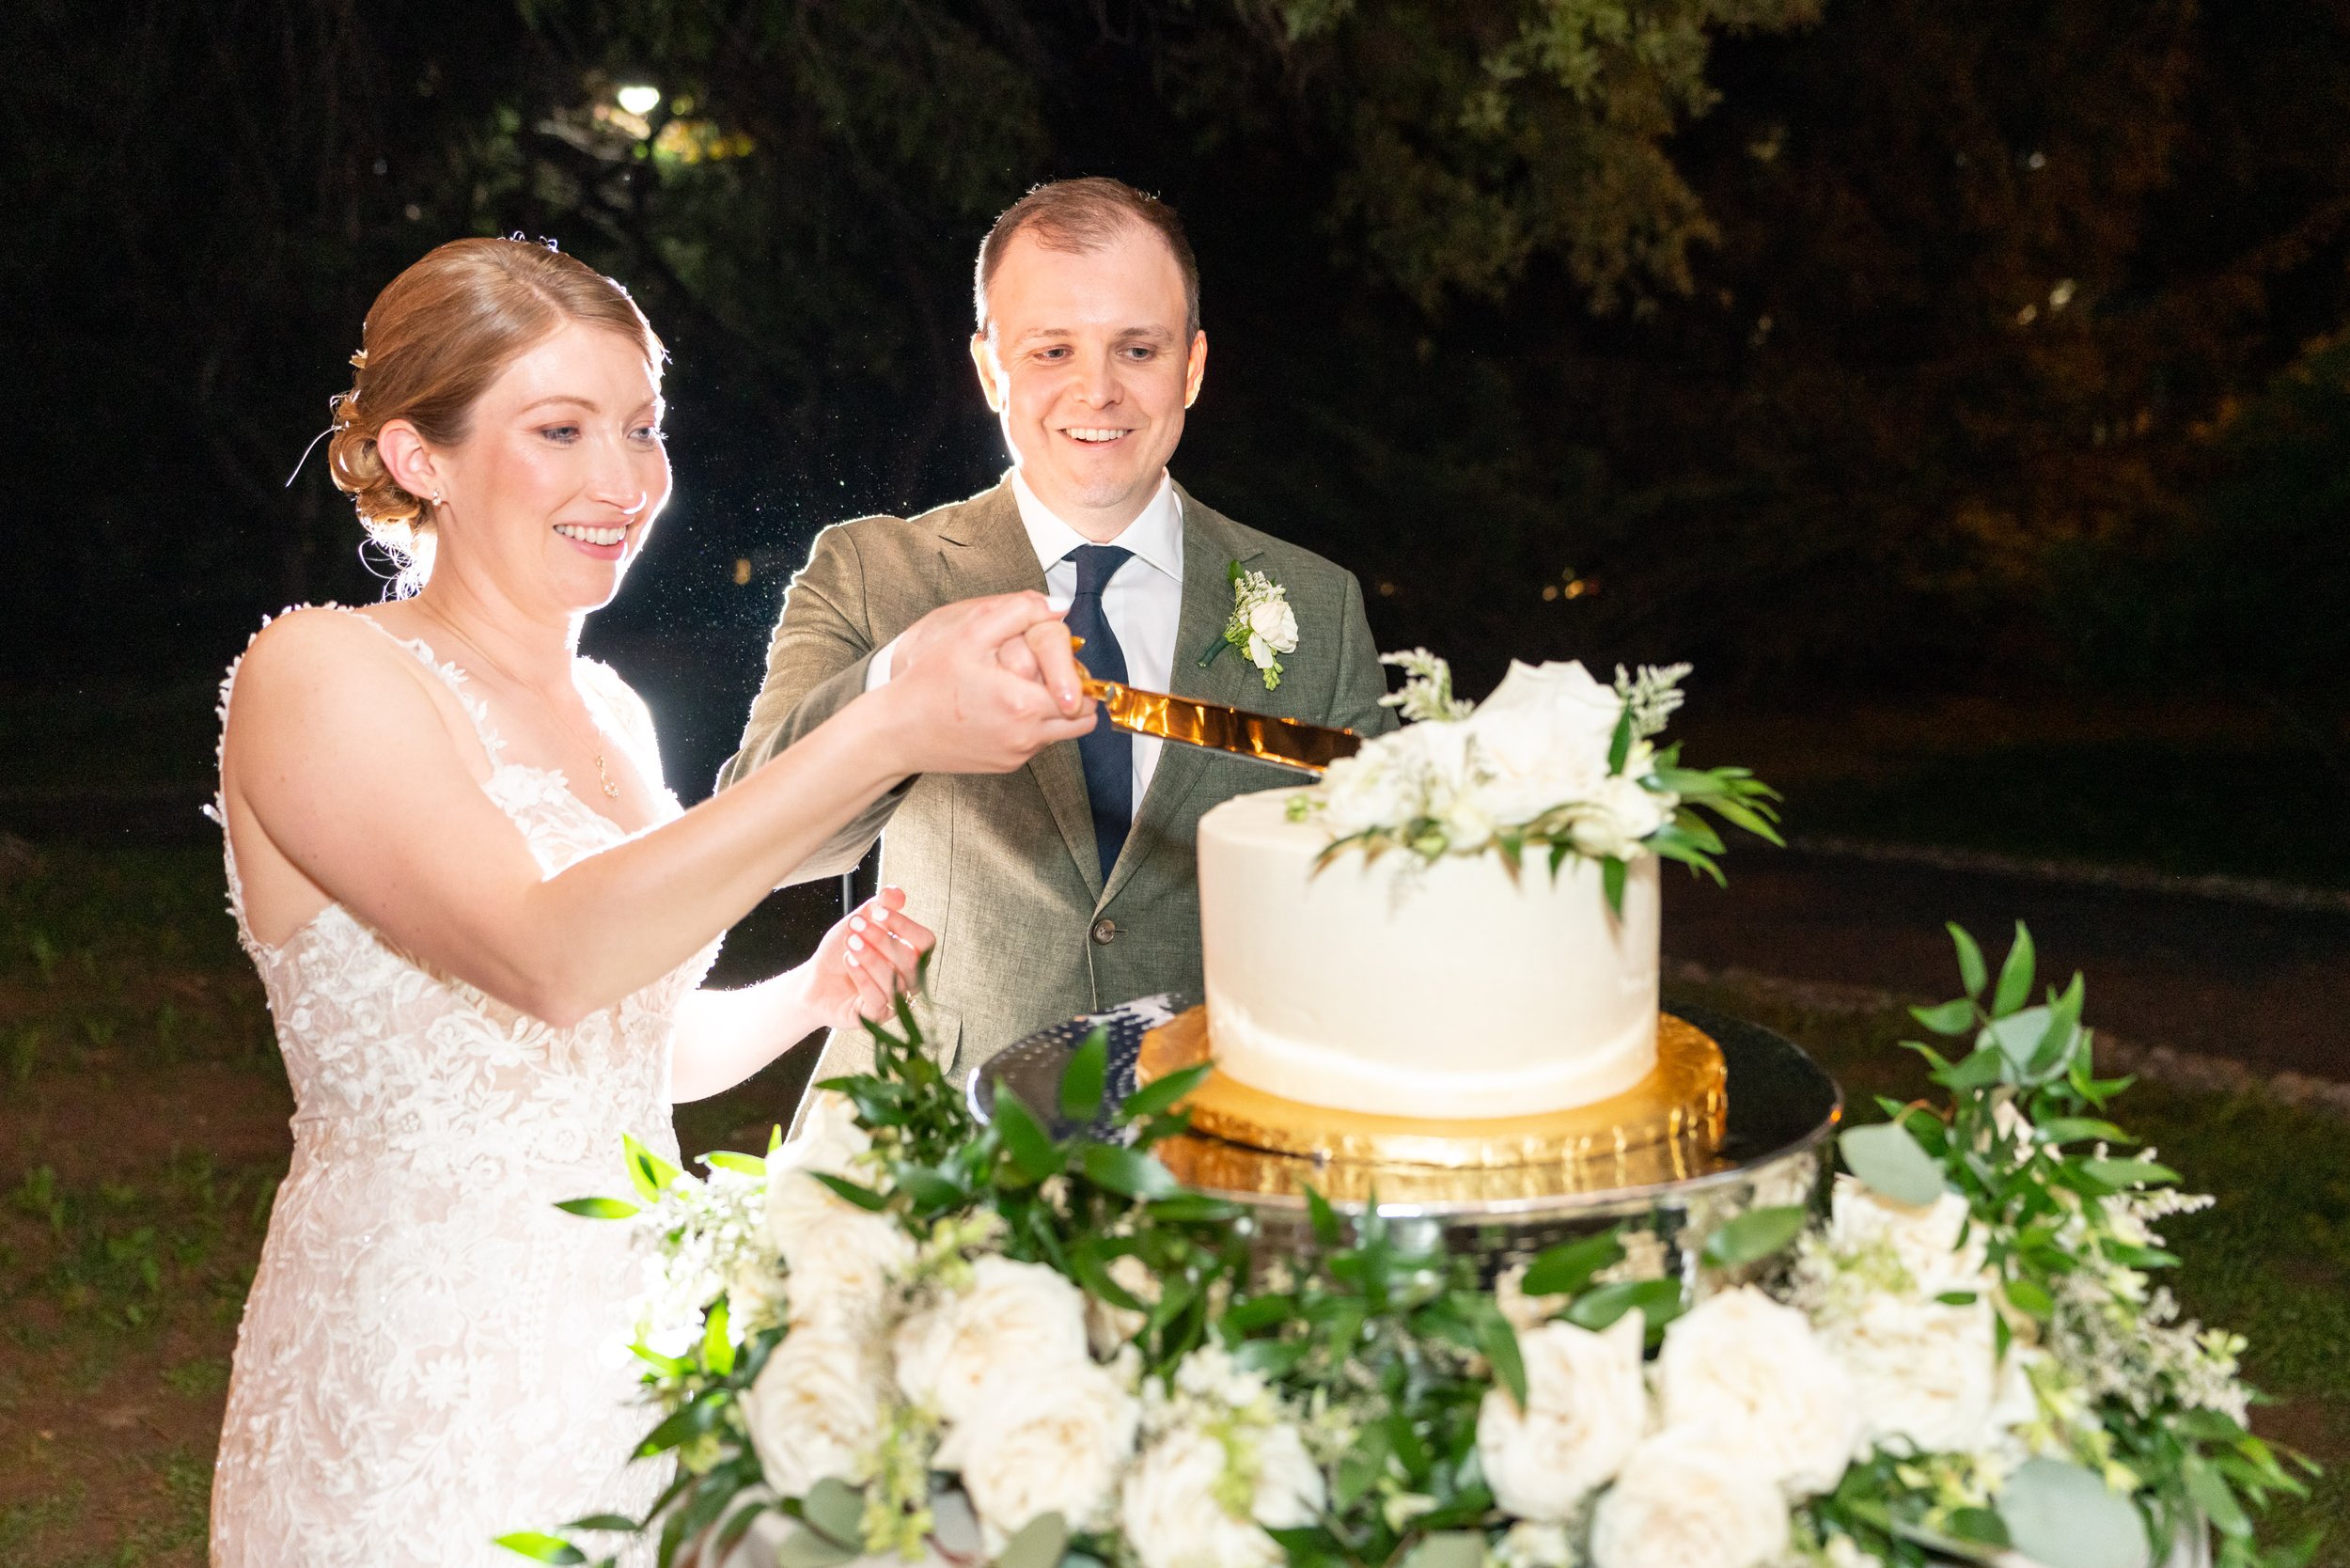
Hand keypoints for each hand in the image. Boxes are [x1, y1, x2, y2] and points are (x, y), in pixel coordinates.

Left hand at [796, 887, 934, 1030]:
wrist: (814, 980)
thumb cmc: (842, 951)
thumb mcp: (858, 924)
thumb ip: (878, 908)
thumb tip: (895, 892)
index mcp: (912, 956)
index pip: (925, 942)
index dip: (905, 926)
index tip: (879, 912)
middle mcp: (909, 981)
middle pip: (910, 960)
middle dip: (882, 939)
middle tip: (855, 925)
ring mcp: (895, 1001)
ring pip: (894, 980)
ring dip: (870, 956)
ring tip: (850, 942)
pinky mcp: (876, 1017)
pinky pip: (877, 997)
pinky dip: (862, 975)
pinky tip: (849, 961)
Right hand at [878, 592, 1096, 772]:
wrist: (897, 731)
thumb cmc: (929, 683)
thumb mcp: (970, 634)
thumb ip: (1019, 612)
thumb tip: (1057, 607)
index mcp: (1024, 704)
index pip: (1084, 696)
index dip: (1077, 674)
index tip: (1063, 663)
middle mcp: (1026, 737)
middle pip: (1082, 721)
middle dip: (1075, 696)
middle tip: (1051, 675)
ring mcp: (1017, 755)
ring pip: (1061, 733)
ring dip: (1055, 712)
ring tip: (1024, 688)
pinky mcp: (1007, 765)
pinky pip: (1036, 744)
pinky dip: (1031, 726)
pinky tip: (1003, 708)